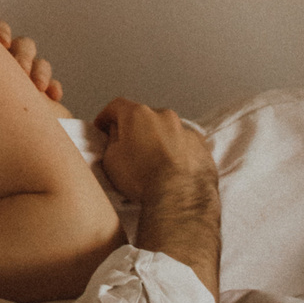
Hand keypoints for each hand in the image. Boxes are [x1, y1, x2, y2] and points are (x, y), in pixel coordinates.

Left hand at [0, 19, 65, 105]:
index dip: (1, 31)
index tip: (4, 43)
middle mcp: (7, 63)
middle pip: (22, 45)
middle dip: (24, 55)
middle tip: (22, 70)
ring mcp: (26, 80)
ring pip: (38, 63)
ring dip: (40, 71)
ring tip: (38, 87)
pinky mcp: (41, 98)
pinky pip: (51, 86)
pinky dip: (53, 88)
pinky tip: (53, 96)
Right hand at [92, 98, 214, 206]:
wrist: (180, 196)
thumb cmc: (143, 178)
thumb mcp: (111, 161)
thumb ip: (111, 142)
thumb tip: (117, 137)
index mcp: (138, 114)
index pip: (116, 106)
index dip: (106, 116)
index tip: (102, 128)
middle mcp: (163, 116)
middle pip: (143, 117)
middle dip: (135, 130)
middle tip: (128, 150)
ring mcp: (185, 129)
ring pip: (166, 131)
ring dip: (158, 142)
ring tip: (153, 165)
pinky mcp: (201, 146)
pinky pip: (184, 145)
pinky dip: (176, 153)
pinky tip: (172, 171)